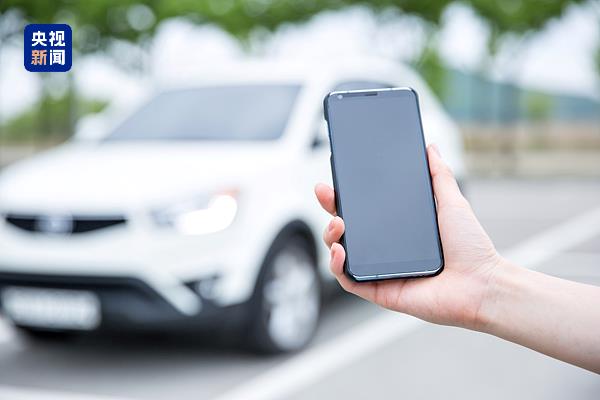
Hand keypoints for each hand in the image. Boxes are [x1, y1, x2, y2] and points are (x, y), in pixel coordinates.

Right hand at [315, 144, 502, 329]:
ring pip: (340, 252)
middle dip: (330, 209)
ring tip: (338, 224)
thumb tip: (430, 148)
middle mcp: (385, 249)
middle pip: (346, 228)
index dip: (345, 195)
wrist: (482, 284)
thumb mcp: (453, 203)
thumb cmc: (471, 248)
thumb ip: (440, 175)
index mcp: (398, 229)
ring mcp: (380, 269)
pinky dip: (337, 266)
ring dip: (330, 236)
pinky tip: (339, 251)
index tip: (335, 180)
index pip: (364, 209)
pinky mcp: (379, 290)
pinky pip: (348, 280)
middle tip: (325, 193)